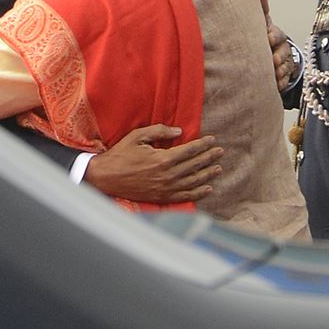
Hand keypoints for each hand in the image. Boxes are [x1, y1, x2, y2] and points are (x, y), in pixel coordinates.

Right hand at [83, 125, 222, 203]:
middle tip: (220, 152)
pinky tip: (208, 188)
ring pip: (194, 181)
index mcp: (163, 158)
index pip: (190, 150)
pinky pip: (186, 196)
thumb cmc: (121, 154)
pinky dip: (199, 192)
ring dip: (208, 174)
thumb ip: (159, 132)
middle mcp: (168, 174)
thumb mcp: (138, 136)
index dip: (203, 144)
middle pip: (195, 165)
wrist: (107, 177)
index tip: (213, 140)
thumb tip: (179, 131)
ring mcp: (166, 188)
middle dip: (209, 157)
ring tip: (218, 168)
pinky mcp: (163, 197)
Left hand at [259, 0, 296, 91]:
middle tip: (273, 61)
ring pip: (285, 66)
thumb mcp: (260, 22)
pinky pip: (285, 80)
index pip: (276, 33)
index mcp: (273, 33)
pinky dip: (281, 82)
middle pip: (283, 51)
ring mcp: (284, 61)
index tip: (268, 39)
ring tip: (274, 74)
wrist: (266, 53)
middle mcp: (281, 47)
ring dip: (280, 71)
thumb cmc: (261, 34)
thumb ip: (261, 10)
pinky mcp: (284, 74)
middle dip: (278, 56)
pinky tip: (277, 85)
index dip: (273, 36)